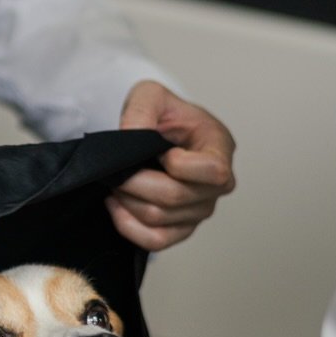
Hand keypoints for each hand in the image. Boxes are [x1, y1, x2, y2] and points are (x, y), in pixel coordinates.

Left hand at [110, 78, 235, 250]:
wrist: (160, 133)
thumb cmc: (164, 115)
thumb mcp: (151, 95)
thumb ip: (141, 110)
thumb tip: (129, 138)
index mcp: (220, 148)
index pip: (212, 171)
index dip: (177, 164)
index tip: (158, 148)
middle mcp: (217, 185)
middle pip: (175, 198)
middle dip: (135, 183)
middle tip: (115, 169)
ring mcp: (201, 210)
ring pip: (159, 219)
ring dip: (127, 201)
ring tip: (115, 181)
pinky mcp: (182, 228)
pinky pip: (156, 241)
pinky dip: (128, 226)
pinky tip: (116, 205)